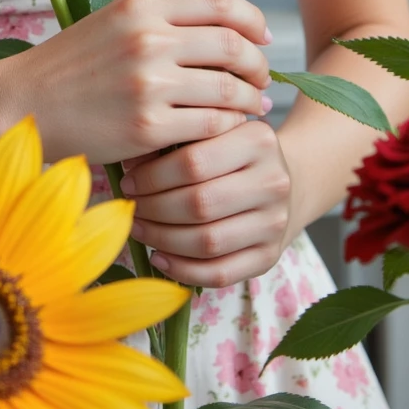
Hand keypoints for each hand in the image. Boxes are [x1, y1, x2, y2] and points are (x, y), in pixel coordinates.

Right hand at [2, 0, 272, 165]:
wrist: (28, 103)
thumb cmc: (76, 61)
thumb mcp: (120, 18)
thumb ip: (179, 5)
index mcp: (141, 5)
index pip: (220, 1)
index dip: (252, 18)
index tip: (262, 36)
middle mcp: (147, 39)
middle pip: (232, 45)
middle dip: (258, 63)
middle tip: (262, 77)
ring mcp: (148, 84)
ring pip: (227, 89)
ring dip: (249, 100)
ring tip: (252, 105)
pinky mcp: (147, 127)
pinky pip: (209, 125)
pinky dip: (227, 127)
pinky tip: (228, 128)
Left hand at [119, 119, 292, 287]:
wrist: (279, 183)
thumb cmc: (231, 154)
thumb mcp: (211, 134)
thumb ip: (176, 141)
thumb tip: (130, 166)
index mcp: (258, 140)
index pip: (193, 161)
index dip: (153, 176)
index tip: (129, 181)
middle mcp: (274, 181)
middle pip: (199, 203)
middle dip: (154, 209)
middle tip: (130, 207)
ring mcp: (275, 222)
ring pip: (208, 241)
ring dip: (163, 240)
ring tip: (138, 229)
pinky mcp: (270, 257)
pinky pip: (220, 273)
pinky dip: (183, 270)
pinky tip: (159, 257)